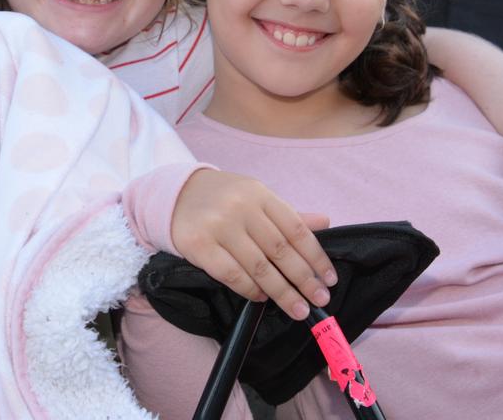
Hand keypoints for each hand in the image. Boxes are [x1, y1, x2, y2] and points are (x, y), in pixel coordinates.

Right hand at [171, 169, 336, 320]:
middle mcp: (240, 207)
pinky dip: (250, 290)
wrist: (173, 195)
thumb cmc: (221, 199)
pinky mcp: (199, 245)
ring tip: (297, 309)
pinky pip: (231, 274)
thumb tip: (325, 223)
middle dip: (303, 280)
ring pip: (258, 266)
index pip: (295, 229)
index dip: (316, 257)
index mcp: (259, 194)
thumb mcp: (254, 197)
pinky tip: (262, 298)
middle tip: (319, 301)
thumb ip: (286, 214)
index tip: (329, 279)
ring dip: (281, 292)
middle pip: (280, 250)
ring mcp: (218, 225)